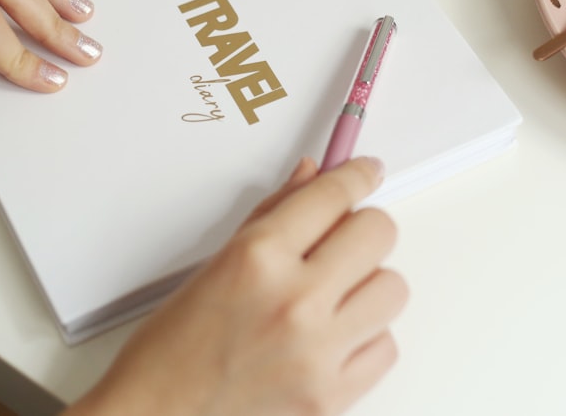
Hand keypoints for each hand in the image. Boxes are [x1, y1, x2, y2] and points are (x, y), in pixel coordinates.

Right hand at [66, 157, 407, 415]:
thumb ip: (273, 216)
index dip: (356, 176)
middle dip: (362, 229)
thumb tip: (313, 177)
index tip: (366, 173)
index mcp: (257, 258)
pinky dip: (366, 338)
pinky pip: (386, 346)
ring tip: (333, 298)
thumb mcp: (214, 266)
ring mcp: (318, 351)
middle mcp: (294, 301)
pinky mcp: (332, 395)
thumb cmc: (172, 349)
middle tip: (342, 241)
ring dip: (368, 285)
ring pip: (392, 287)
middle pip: (378, 233)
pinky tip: (332, 338)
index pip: (333, 195)